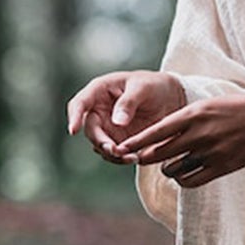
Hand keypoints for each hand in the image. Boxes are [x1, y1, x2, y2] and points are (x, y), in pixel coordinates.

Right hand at [66, 70, 186, 163]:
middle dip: (100, 141)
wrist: (170, 98)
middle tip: (114, 149)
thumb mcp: (143, 87)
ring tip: (131, 157)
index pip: (80, 103)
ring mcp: (107, 127)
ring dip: (111, 154)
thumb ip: (129, 102)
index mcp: (99, 90)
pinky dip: (121, 159)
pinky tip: (135, 157)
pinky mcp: (117, 140)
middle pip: (90, 129)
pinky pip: (113, 153)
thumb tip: (117, 121)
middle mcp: (98, 110)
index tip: (74, 130)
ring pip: (100, 145)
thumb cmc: (153, 85)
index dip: (74, 116)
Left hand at [111, 93, 244, 186]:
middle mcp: (200, 133)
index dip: (137, 142)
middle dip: (146, 158)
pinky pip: (191, 181)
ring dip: (167, 169)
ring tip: (170, 164)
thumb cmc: (235, 110)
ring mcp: (211, 152)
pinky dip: (182, 179)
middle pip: (160, 153)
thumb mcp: (207, 106)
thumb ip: (183, 119)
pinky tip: (184, 174)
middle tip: (141, 159)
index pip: (157, 131)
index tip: (124, 148)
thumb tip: (157, 136)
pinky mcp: (221, 167)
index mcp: (194, 113)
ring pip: (173, 169)